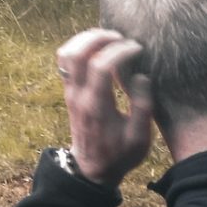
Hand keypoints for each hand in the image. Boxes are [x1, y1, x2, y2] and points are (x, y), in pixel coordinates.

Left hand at [55, 28, 153, 185]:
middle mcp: (78, 95)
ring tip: (109, 38)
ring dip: (85, 40)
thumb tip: (141, 76)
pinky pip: (65, 61)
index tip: (138, 48)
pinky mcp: (68, 91)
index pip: (100, 66)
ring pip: (66, 54)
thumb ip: (142, 107)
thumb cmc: (119, 155)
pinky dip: (79, 48)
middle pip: (75, 53)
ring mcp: (69, 92)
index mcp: (96, 106)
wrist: (91, 169)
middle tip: (120, 37)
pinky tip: (98, 48)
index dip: (119, 51)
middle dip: (97, 38)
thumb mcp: (139, 138)